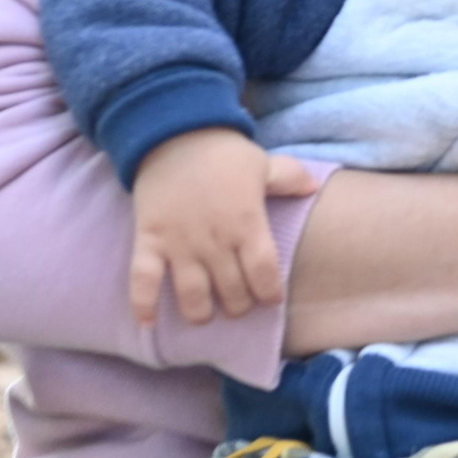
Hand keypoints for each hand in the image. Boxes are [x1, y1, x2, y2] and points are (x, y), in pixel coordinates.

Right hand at [128, 129, 298, 324]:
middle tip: (239, 303)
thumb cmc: (221, 153)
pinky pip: (143, 278)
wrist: (169, 133)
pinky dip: (142, 303)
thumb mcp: (262, 163)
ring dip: (201, 312)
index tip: (270, 299)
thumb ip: (289, 178)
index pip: (264, 274)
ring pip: (193, 294)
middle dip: (239, 305)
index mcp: (247, 225)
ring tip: (206, 316)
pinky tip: (147, 324)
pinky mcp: (149, 239)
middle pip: (232, 291)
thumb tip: (314, 186)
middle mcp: (215, 240)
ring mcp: (180, 243)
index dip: (269, 294)